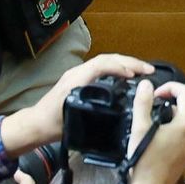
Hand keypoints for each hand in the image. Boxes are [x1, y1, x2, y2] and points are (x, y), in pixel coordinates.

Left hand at [5, 54, 154, 150]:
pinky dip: (118, 68)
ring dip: (126, 63)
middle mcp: (78, 72)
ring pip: (106, 61)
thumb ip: (90, 111)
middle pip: (107, 59)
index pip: (101, 64)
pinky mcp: (81, 79)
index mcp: (76, 79)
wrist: (36, 124)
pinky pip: (102, 67)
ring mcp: (79, 74)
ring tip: (143, 71)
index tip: (135, 75)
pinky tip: (128, 76)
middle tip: (149, 70)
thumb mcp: (72, 118)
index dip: (120, 67)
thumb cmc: (52, 124)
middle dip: (130, 62)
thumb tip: (115, 108)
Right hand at [123, 80, 184, 183]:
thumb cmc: (144, 161)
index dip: (170, 87)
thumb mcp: (140, 127)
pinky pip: (183, 135)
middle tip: (148, 111)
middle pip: (184, 108)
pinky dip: (171, 132)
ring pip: (182, 122)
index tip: (155, 94)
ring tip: (150, 128)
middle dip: (166, 105)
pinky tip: (156, 141)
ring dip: (168, 119)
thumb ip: (143, 102)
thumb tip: (146, 85)